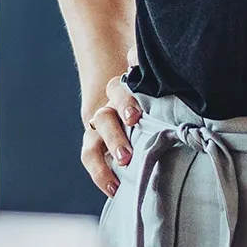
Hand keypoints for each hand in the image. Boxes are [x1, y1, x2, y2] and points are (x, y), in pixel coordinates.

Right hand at [81, 46, 141, 196]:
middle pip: (105, 117)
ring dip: (106, 156)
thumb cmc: (153, 89)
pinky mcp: (97, 145)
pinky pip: (91, 158)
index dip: (125, 102)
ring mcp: (101, 127)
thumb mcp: (155, 78)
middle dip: (115, 136)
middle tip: (127, 153)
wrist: (134, 97)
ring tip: (120, 171)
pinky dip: (101, 175)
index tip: (135, 116)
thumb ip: (150, 68)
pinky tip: (114, 190)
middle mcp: (109, 107)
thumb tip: (140, 56)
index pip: (119, 91)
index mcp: (123, 88)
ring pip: (96, 138)